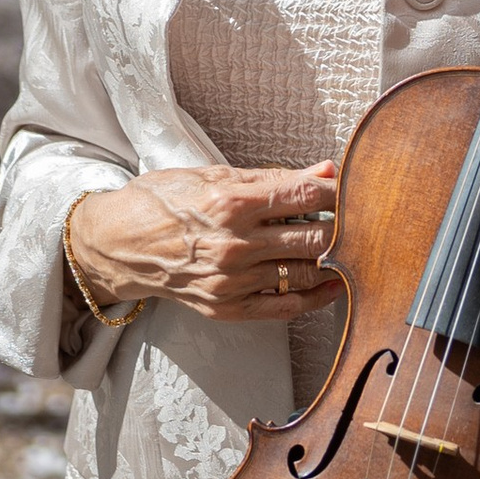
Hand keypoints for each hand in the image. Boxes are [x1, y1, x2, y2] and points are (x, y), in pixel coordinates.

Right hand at [69, 163, 339, 320]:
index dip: (337, 191)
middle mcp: (234, 245)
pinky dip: (316, 297)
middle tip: (361, 218)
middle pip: (313, 237)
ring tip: (352, 247)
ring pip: (305, 272)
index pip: (304, 196)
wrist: (118, 245)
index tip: (354, 188)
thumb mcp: (214, 175)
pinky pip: (285, 308)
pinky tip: (334, 284)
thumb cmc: (164, 201)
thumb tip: (325, 169)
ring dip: (335, 260)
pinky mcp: (227, 309)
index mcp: (231, 203)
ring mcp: (232, 282)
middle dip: (344, 226)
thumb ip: (273, 177)